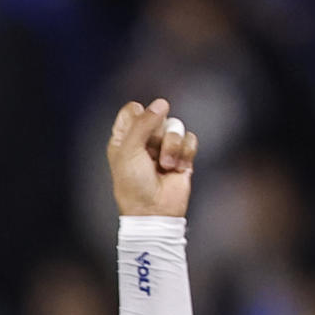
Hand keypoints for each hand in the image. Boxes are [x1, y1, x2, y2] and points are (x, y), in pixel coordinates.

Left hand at [107, 98, 198, 217]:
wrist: (154, 211)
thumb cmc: (134, 185)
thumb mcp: (129, 152)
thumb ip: (143, 124)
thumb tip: (161, 103)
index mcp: (124, 138)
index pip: (132, 110)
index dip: (139, 114)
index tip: (138, 131)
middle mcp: (144, 140)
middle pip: (158, 115)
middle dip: (157, 134)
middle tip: (150, 154)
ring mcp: (164, 148)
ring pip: (175, 126)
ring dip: (172, 147)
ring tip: (165, 166)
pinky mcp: (182, 155)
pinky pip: (190, 139)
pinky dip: (185, 154)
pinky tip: (177, 169)